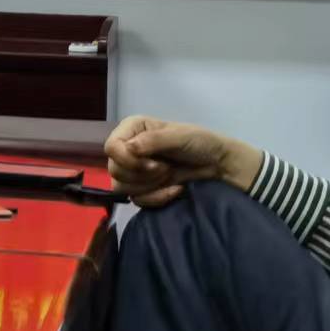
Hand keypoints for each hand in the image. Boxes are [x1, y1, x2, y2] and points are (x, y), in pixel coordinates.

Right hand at [105, 115, 260, 208]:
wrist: (218, 166)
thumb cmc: (200, 143)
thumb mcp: (179, 136)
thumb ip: (152, 141)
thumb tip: (129, 149)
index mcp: (132, 129)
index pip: (111, 147)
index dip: (127, 159)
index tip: (153, 164)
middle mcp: (128, 148)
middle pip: (114, 169)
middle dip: (143, 174)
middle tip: (167, 169)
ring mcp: (134, 170)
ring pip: (121, 187)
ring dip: (150, 186)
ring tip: (170, 176)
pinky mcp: (143, 189)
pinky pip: (137, 200)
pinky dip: (157, 198)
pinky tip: (175, 190)